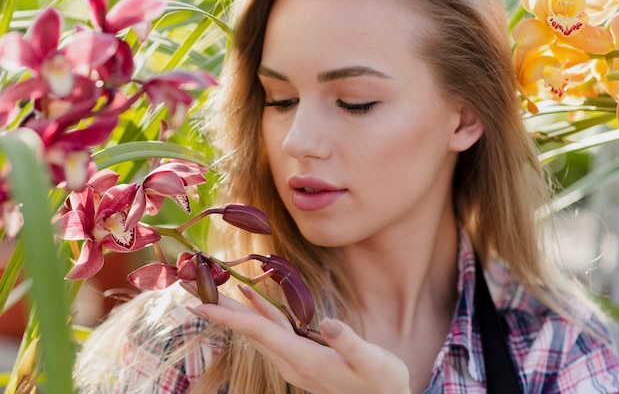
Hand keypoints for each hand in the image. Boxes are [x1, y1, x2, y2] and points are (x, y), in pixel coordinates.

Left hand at [187, 284, 410, 393]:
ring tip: (209, 287)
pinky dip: (257, 310)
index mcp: (304, 361)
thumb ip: (348, 342)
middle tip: (189, 286)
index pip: (260, 334)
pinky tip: (249, 295)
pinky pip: (270, 329)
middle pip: (248, 329)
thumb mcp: (372, 361)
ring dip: (231, 307)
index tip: (200, 305)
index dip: (230, 317)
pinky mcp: (299, 354)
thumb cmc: (381, 381)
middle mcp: (291, 361)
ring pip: (256, 328)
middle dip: (218, 307)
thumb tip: (327, 323)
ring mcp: (293, 359)